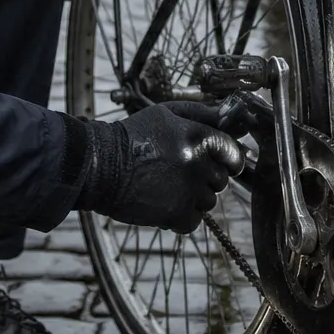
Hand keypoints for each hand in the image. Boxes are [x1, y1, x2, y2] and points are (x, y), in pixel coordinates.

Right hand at [77, 101, 245, 234]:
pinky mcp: (177, 213)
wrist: (100, 166)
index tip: (223, 164)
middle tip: (181, 174)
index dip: (229, 160)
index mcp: (198, 137)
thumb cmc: (131, 136)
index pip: (233, 152)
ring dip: (193, 198)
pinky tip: (164, 203)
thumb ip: (199, 113)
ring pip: (209, 201)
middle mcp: (198, 164)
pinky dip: (182, 216)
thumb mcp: (165, 114)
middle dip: (205, 178)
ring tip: (168, 187)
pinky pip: (194, 220)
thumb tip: (225, 115)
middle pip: (221, 180)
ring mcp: (188, 190)